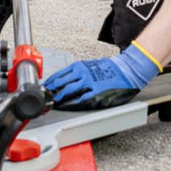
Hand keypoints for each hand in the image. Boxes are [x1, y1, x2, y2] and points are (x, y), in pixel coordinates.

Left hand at [43, 42, 161, 110]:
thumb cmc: (110, 68)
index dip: (50, 82)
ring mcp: (89, 82)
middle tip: (45, 96)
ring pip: (69, 90)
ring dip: (60, 97)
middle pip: (61, 82)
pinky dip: (74, 102)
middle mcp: (82, 73)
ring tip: (54, 102)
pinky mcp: (96, 91)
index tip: (44, 87)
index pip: (59, 74)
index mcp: (79, 66)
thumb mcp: (90, 66)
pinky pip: (82, 98)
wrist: (126, 69)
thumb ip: (78, 73)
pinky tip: (69, 105)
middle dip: (52, 90)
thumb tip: (66, 80)